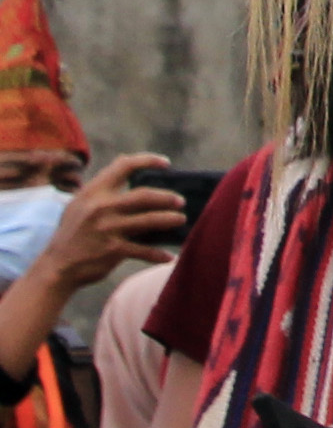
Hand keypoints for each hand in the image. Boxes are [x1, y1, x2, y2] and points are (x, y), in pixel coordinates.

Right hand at [35, 154, 185, 288]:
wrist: (56, 267)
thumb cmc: (73, 233)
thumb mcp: (79, 204)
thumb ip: (101, 186)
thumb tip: (126, 161)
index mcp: (93, 192)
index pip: (124, 165)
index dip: (148, 160)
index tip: (166, 163)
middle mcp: (101, 208)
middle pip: (145, 195)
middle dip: (167, 197)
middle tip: (181, 201)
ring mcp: (108, 229)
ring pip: (150, 220)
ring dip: (170, 220)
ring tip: (181, 220)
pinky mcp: (113, 250)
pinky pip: (144, 250)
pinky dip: (158, 255)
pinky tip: (169, 257)